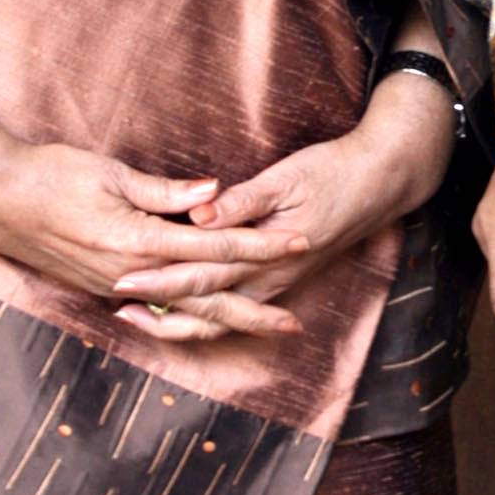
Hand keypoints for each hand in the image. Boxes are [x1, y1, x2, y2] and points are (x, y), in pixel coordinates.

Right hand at [0, 120, 300, 339]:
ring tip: (261, 325)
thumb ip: (165, 191)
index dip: (259, 246)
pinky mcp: (103, 287)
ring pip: (181, 310)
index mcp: (138, 242)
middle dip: (252, 309)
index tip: (297, 243)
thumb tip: (214, 192)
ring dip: (224, 318)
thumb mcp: (110, 172)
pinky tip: (208, 320)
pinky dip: (187, 317)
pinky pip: (156, 309)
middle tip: (293, 323)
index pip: (213, 247)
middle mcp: (131, 275)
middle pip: (204, 298)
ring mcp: (115, 287)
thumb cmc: (49, 175)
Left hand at [112, 68, 455, 337]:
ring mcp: (274, 283)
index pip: (203, 274)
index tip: (122, 281)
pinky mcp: (277, 278)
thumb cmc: (332, 173)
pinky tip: (175, 308)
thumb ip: (242, 200)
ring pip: (219, 317)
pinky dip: (202, 314)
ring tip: (135, 316)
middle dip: (157, 311)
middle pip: (205, 306)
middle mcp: (268, 278)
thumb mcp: (287, 178)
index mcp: (267, 253)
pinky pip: (234, 308)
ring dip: (177, 321)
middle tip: (114, 306)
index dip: (160, 281)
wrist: (379, 184)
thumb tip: (199, 212)